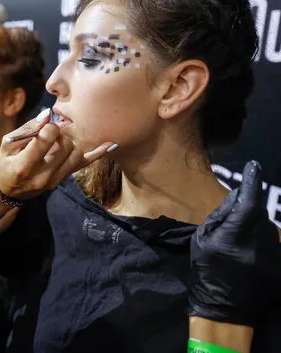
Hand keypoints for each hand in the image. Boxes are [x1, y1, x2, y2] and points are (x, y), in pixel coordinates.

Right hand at [0, 109, 115, 198]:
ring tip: (58, 140)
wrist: (10, 190)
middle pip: (65, 145)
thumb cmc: (7, 162)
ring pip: (75, 153)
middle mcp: (42, 176)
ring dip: (69, 141)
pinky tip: (110, 145)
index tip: (45, 124)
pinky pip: (83, 165)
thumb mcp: (9, 144)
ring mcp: (55, 180)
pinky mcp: (63, 179)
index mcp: (24, 166)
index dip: (49, 126)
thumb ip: (29, 128)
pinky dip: (97, 154)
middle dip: (60, 133)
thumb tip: (49, 114)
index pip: (46, 139)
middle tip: (52, 132)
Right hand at [190, 161, 280, 325]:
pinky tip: (249, 256)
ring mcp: (273, 255)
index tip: (254, 166)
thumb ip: (220, 216)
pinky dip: (262, 242)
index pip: (249, 202)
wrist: (224, 308)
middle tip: (231, 225)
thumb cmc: (207, 271)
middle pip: (258, 213)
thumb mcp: (202, 240)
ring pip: (268, 227)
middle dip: (247, 211)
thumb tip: (237, 196)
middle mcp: (259, 243)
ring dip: (255, 228)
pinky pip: (273, 243)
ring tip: (239, 245)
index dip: (252, 182)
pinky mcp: (280, 265)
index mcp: (234, 236)